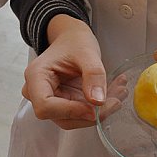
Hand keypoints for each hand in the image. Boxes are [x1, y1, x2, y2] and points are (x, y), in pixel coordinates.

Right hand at [22, 15, 125, 129]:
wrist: (72, 37)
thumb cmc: (73, 41)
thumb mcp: (87, 52)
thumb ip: (93, 74)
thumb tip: (98, 101)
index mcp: (36, 77)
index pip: (45, 106)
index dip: (70, 111)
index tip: (93, 108)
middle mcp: (39, 92)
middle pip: (61, 117)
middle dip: (90, 114)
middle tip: (115, 101)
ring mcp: (52, 99)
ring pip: (74, 118)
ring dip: (99, 112)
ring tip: (119, 93)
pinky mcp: (65, 103)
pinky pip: (82, 112)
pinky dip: (100, 107)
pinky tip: (115, 93)